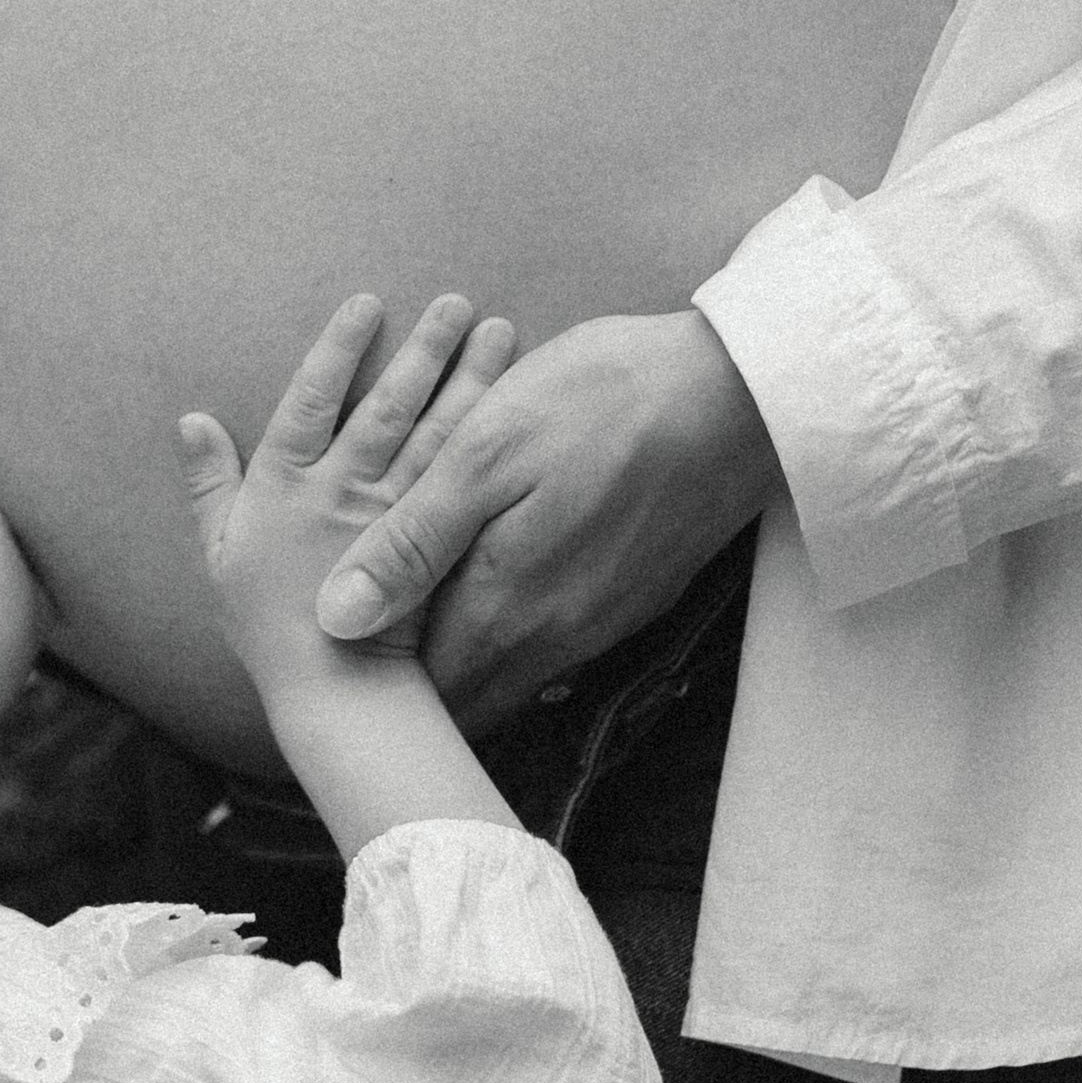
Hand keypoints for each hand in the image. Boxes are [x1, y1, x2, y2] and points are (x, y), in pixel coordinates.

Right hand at [178, 293, 517, 700]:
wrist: (330, 684)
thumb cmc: (264, 623)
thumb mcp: (218, 551)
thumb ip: (207, 484)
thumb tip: (190, 420)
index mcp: (283, 485)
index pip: (310, 400)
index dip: (338, 349)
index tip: (366, 304)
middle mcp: (338, 491)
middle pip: (385, 406)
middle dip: (420, 350)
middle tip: (452, 300)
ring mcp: (388, 516)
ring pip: (431, 434)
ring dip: (466, 380)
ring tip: (495, 331)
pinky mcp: (428, 542)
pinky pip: (458, 478)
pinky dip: (483, 436)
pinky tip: (509, 404)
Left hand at [314, 308, 781, 736]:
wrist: (746, 390)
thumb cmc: (603, 402)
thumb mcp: (485, 455)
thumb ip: (411, 542)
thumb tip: (336, 621)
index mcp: (504, 607)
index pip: (420, 684)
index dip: (373, 681)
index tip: (335, 666)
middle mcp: (556, 637)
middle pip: (468, 692)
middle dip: (418, 681)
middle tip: (367, 655)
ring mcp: (604, 623)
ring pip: (515, 672)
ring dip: (470, 655)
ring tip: (423, 622)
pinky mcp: (640, 600)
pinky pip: (561, 643)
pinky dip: (520, 630)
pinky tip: (504, 588)